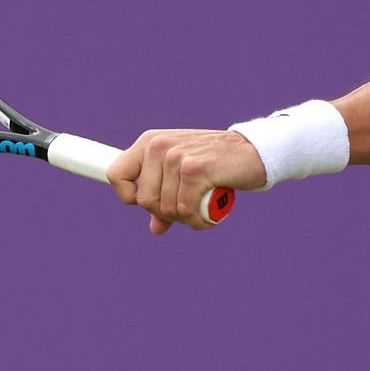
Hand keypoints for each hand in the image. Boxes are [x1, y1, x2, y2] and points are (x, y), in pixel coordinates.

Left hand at [106, 128, 267, 233]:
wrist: (254, 151)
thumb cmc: (217, 163)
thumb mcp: (185, 175)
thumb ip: (167, 197)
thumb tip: (155, 228)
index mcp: (150, 142)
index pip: (116, 175)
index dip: (128, 196)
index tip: (151, 203)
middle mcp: (159, 145)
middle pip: (144, 200)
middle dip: (167, 212)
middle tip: (189, 206)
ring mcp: (176, 156)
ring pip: (166, 208)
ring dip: (187, 217)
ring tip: (204, 206)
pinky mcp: (195, 169)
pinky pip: (185, 210)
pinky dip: (199, 219)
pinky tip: (211, 212)